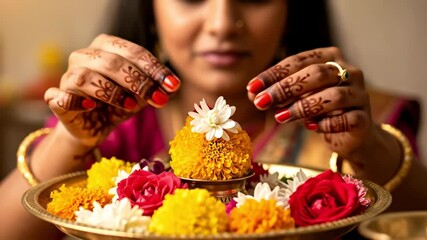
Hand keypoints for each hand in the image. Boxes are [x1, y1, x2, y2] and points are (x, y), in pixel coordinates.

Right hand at [44, 34, 179, 146]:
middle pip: (111, 62)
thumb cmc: (118, 105)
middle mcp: (84, 56)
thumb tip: (172, 87)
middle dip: (138, 81)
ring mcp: (68, 76)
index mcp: (106, 47)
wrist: (93, 127)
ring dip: (112, 91)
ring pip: (86, 76)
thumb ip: (154, 90)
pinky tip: (92, 107)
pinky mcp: (56, 98)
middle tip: (158, 98)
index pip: (133, 52)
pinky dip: (75, 100)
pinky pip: (60, 96)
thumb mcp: (141, 96)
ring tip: (131, 105)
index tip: (173, 86)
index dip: (154, 69)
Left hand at [247, 47, 371, 156]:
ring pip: (333, 95)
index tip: (251, 88)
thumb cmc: (318, 109)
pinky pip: (345, 119)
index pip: (298, 61)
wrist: (349, 133)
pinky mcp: (364, 119)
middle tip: (260, 102)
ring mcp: (359, 94)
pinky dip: (325, 124)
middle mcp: (349, 71)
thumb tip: (252, 93)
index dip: (273, 74)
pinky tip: (310, 127)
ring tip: (280, 117)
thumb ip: (275, 93)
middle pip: (317, 74)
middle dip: (285, 88)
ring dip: (303, 107)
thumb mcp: (294, 98)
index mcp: (330, 57)